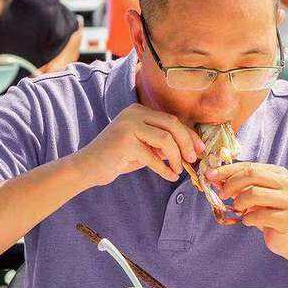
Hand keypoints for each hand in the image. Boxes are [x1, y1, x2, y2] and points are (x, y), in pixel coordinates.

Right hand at [74, 103, 204, 187]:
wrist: (87, 167)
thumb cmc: (118, 158)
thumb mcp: (144, 146)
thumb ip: (162, 143)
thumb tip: (191, 148)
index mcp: (139, 110)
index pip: (171, 119)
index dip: (188, 134)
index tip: (200, 148)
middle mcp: (134, 113)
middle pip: (172, 124)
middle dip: (186, 143)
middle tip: (193, 159)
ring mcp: (128, 126)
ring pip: (165, 139)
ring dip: (176, 157)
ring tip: (179, 170)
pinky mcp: (124, 142)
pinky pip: (153, 156)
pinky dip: (164, 169)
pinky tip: (170, 177)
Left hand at [207, 162, 287, 255]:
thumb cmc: (268, 212)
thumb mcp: (253, 195)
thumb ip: (237, 185)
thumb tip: (215, 178)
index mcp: (278, 173)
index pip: (249, 166)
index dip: (228, 170)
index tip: (210, 175)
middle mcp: (286, 183)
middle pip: (252, 175)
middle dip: (231, 184)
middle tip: (222, 195)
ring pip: (254, 193)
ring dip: (239, 202)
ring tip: (239, 209)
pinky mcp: (287, 219)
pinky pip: (259, 215)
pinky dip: (248, 219)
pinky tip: (249, 221)